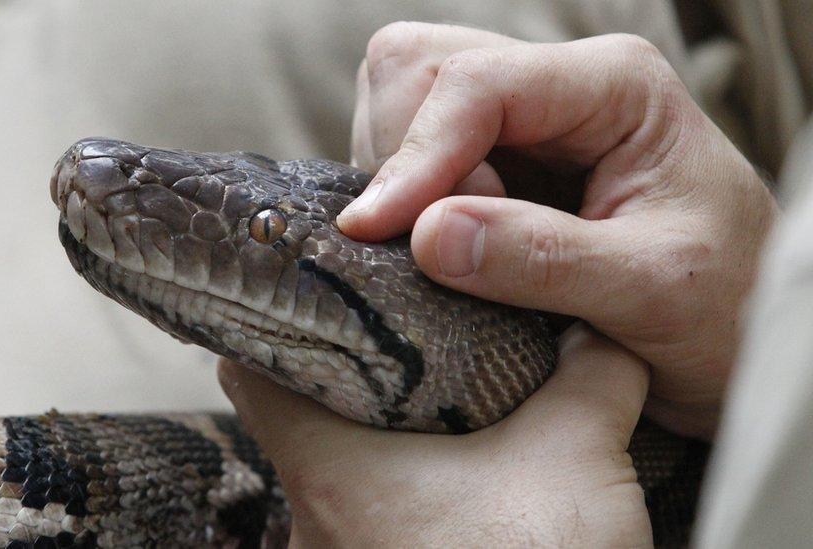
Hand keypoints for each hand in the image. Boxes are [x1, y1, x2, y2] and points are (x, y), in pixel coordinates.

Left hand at [220, 324, 652, 546]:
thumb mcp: (577, 462)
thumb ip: (590, 379)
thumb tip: (602, 335)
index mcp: (326, 470)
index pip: (249, 372)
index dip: (275, 325)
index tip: (315, 298)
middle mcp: (308, 526)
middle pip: (298, 427)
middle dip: (353, 389)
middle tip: (404, 348)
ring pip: (337, 487)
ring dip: (383, 456)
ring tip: (443, 417)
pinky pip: (366, 535)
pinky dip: (402, 509)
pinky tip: (461, 498)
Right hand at [341, 23, 777, 437]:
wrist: (732, 337)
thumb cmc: (721, 306)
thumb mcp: (653, 289)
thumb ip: (542, 258)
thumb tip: (428, 235)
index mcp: (612, 85)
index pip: (477, 84)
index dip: (416, 155)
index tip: (375, 231)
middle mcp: (556, 86)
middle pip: (418, 70)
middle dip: (403, 158)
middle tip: (444, 245)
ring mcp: (518, 120)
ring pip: (399, 103)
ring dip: (401, 180)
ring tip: (460, 253)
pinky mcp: (491, 161)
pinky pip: (407, 153)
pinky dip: (404, 200)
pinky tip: (449, 248)